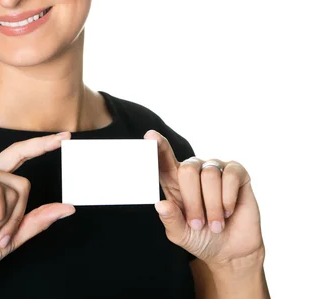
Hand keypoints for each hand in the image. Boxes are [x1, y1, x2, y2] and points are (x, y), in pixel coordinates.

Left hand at [143, 130, 263, 267]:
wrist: (231, 250)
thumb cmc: (201, 237)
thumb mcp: (181, 234)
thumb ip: (170, 220)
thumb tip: (160, 205)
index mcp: (174, 180)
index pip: (162, 158)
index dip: (157, 146)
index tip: (150, 136)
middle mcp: (193, 169)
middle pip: (187, 169)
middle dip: (193, 201)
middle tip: (198, 224)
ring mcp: (214, 169)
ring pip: (209, 174)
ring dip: (212, 205)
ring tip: (216, 224)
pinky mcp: (237, 173)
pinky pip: (230, 175)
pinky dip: (228, 197)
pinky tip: (229, 210)